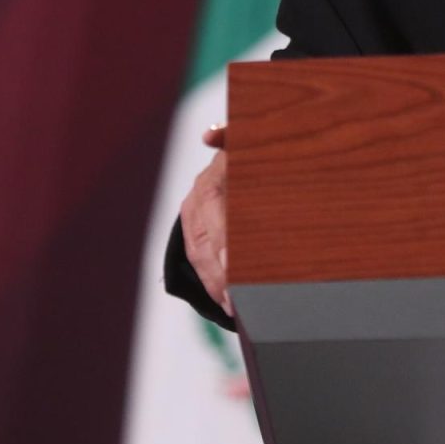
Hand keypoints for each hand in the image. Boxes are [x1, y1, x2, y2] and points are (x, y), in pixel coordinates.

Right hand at [179, 124, 231, 316]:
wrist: (240, 153)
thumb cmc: (251, 150)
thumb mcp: (244, 142)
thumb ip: (231, 137)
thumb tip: (211, 135)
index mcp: (210, 182)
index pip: (213, 219)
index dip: (222, 247)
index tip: (233, 271)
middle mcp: (197, 200)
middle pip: (203, 245)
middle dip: (219, 275)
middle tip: (236, 303)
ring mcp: (193, 216)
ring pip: (199, 256)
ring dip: (215, 284)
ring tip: (233, 308)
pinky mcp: (195, 230)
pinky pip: (200, 260)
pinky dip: (213, 282)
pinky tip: (227, 301)